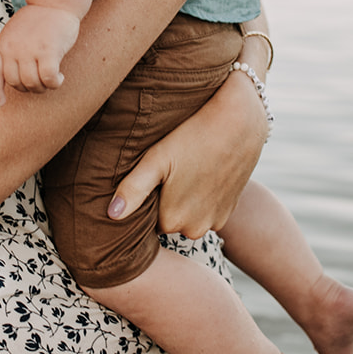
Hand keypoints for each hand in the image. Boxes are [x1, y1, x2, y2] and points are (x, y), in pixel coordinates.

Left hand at [0, 4, 80, 104]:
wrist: (55, 1)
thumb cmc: (39, 19)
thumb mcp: (16, 32)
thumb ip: (11, 50)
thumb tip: (12, 74)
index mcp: (3, 44)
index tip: (0, 104)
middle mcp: (13, 49)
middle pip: (16, 83)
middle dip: (29, 88)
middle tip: (41, 83)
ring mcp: (29, 50)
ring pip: (32, 84)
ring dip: (43, 88)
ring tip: (51, 80)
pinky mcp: (47, 50)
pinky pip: (48, 78)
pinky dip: (54, 83)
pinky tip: (60, 78)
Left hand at [110, 68, 266, 237]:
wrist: (240, 124)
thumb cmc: (193, 136)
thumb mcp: (157, 159)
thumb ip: (133, 189)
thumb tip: (112, 214)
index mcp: (171, 220)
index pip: (147, 219)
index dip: (148, 197)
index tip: (153, 176)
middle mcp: (194, 229)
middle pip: (168, 219)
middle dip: (166, 200)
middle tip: (170, 169)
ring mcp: (215, 222)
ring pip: (188, 215)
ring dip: (185, 200)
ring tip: (188, 168)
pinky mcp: (229, 211)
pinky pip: (206, 211)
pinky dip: (203, 196)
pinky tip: (203, 172)